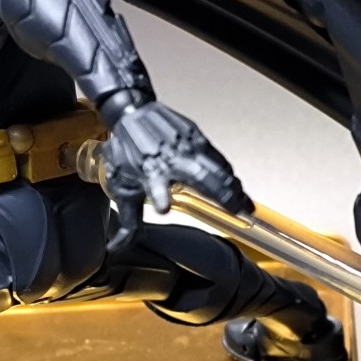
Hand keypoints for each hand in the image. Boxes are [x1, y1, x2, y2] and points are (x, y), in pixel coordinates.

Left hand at [97, 101, 250, 250]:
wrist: (132, 112)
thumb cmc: (128, 152)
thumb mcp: (123, 187)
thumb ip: (128, 221)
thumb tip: (115, 248)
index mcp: (148, 171)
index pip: (154, 185)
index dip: (159, 195)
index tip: (163, 209)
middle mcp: (170, 158)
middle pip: (200, 176)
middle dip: (221, 193)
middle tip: (238, 211)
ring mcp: (185, 145)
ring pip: (214, 166)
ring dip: (231, 186)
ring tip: (245, 203)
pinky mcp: (196, 136)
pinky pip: (216, 156)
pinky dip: (227, 172)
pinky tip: (235, 184)